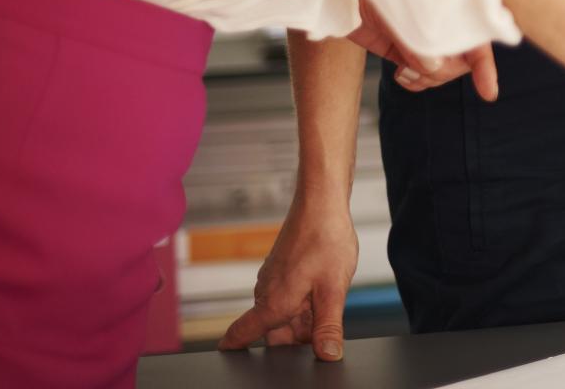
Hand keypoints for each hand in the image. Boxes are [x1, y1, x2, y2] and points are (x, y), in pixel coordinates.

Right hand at [218, 194, 358, 360]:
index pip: (243, 335)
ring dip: (304, 316)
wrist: (323, 203)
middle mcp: (266, 292)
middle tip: (324, 327)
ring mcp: (272, 279)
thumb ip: (328, 326)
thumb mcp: (333, 290)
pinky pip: (289, 295)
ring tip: (328, 299)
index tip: (231, 361)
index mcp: (272, 303)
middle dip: (297, 335)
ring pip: (284, 312)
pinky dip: (304, 300)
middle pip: (274, 330)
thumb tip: (327, 355)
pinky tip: (324, 288)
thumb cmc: (326, 240)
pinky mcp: (282, 269)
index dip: (236, 349)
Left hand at [344, 0, 498, 99]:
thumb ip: (419, 38)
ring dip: (428, 79)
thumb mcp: (401, 10)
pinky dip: (415, 82)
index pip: (479, 35)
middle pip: (462, 60)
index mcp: (456, 2)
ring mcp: (429, 37)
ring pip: (443, 71)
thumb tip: (435, 67)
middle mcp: (448, 21)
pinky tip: (402, 76)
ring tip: (406, 73)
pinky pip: (423, 76)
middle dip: (444, 71)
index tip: (488, 92)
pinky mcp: (410, 50)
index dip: (485, 65)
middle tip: (419, 69)